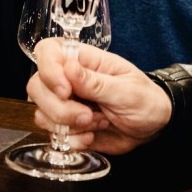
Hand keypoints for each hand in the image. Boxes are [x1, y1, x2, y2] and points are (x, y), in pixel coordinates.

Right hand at [26, 38, 171, 154]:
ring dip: (68, 125)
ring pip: (40, 111)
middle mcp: (68, 78)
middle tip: (88, 115)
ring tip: (97, 122)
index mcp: (85, 60)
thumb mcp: (127, 91)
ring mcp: (65, 102)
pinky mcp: (66, 124)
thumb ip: (96, 82)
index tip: (66, 91)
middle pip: (36, 85)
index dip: (48, 70)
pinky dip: (72, 139)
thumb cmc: (145, 99)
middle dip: (60, 108)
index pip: (48, 51)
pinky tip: (92, 135)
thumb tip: (68, 67)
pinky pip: (52, 133)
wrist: (154, 126)